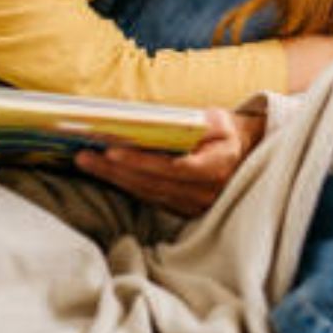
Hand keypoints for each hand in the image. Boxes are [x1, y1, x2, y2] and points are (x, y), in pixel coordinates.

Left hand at [75, 108, 264, 217]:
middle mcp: (204, 193)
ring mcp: (193, 206)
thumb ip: (196, 123)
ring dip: (113, 178)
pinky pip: (149, 198)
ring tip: (86, 161)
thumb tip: (158, 122)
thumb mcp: (221, 122)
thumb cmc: (229, 135)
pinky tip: (105, 173)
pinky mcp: (183, 211)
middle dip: (115, 169)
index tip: (112, 151)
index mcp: (217, 168)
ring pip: (146, 193)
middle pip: (152, 183)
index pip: (173, 168)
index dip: (141, 161)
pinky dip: (125, 184)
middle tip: (84, 155)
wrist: (249, 159)